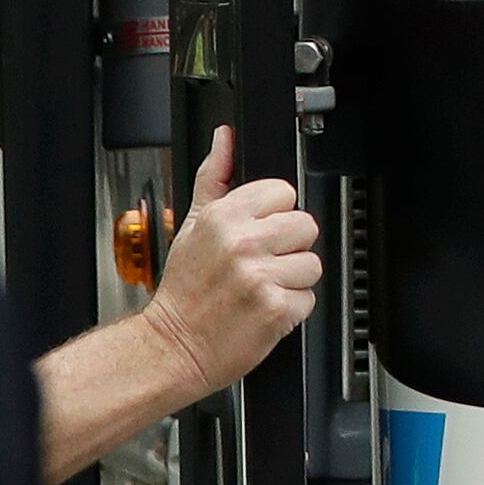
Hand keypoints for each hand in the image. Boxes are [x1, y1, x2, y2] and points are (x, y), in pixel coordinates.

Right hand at [146, 127, 319, 396]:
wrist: (171, 347)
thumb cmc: (184, 291)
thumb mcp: (193, 226)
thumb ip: (214, 178)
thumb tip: (225, 138)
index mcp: (224, 217)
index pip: (283, 193)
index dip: (273, 216)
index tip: (256, 235)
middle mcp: (243, 244)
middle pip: (305, 225)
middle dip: (288, 247)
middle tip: (260, 265)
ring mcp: (260, 277)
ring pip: (312, 264)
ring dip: (292, 280)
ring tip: (261, 289)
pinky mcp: (275, 309)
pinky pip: (307, 299)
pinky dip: (289, 310)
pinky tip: (262, 310)